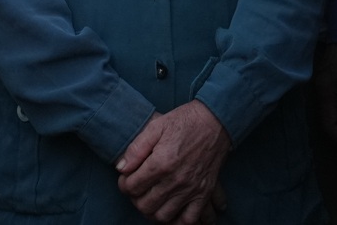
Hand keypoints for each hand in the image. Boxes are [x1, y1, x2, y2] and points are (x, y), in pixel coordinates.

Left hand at [116, 100, 231, 223]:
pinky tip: (171, 213)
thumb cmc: (184, 121)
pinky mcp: (204, 193)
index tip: (127, 179)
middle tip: (138, 189)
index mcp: (161, 162)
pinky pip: (189, 220)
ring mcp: (191, 189)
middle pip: (145, 205)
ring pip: (163, 216)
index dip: (124, 184)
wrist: (215, 121)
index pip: (132, 187)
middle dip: (136, 199)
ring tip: (152, 199)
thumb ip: (136, 148)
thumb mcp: (156, 126)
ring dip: (153, 211)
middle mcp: (175, 180)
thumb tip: (121, 168)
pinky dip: (178, 221)